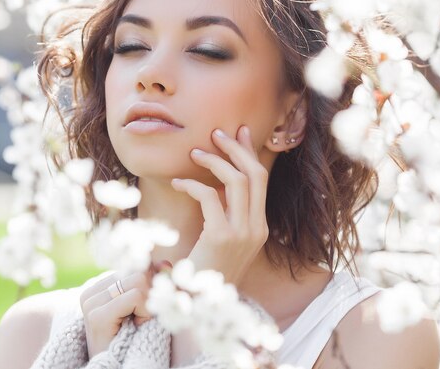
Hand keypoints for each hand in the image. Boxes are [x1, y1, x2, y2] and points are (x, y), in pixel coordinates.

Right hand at [79, 261, 171, 357]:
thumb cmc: (136, 340)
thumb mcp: (147, 306)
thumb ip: (154, 282)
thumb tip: (165, 264)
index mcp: (100, 287)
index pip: (137, 265)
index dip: (152, 285)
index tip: (145, 309)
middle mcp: (91, 291)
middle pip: (139, 269)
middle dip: (151, 293)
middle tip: (144, 317)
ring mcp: (90, 303)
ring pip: (139, 279)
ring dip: (148, 303)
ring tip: (138, 322)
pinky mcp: (97, 316)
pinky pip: (135, 296)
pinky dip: (145, 312)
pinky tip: (136, 327)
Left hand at [171, 125, 269, 285]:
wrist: (202, 307)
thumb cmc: (207, 274)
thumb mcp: (222, 241)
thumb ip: (224, 215)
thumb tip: (217, 187)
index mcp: (259, 227)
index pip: (261, 180)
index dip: (250, 153)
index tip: (240, 132)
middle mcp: (256, 227)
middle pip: (255, 174)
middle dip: (237, 148)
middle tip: (216, 133)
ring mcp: (242, 233)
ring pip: (238, 181)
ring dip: (215, 161)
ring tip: (195, 153)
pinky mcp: (222, 237)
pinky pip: (210, 197)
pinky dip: (193, 184)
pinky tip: (178, 183)